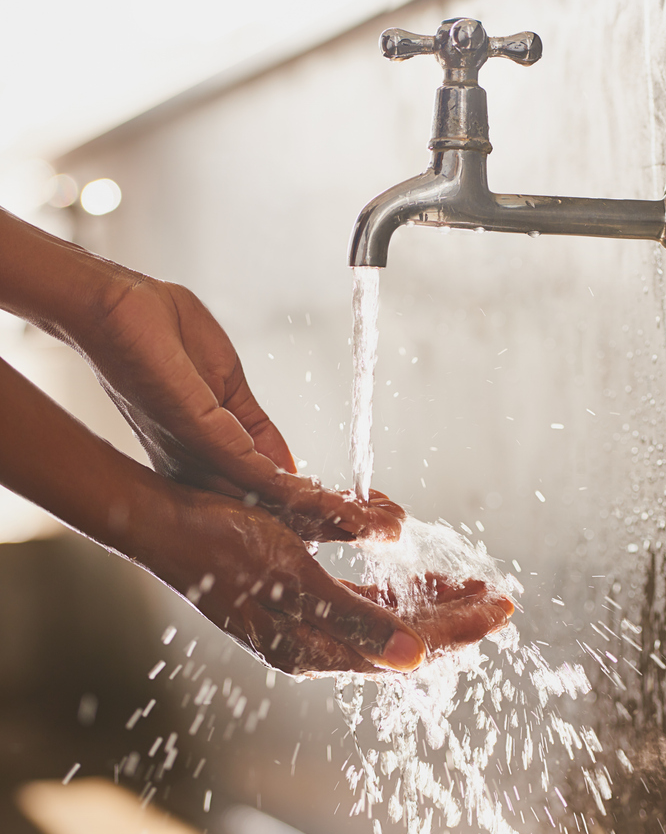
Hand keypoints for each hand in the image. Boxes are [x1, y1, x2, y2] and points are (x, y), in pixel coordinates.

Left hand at [78, 273, 402, 542]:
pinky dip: (296, 491)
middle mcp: (198, 466)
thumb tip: (290, 466)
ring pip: (269, 499)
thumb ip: (256, 427)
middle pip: (274, 510)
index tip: (361, 515)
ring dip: (324, 513)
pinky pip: (255, 473)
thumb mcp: (225, 384)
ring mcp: (196, 455)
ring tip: (368, 523)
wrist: (114, 305)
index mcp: (205, 453)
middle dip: (331, 522)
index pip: (269, 493)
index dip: (318, 507)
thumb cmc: (156, 330)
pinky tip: (327, 502)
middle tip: (383, 528)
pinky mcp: (199, 435)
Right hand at [146, 487, 512, 675]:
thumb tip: (416, 661)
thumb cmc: (223, 544)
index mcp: (316, 646)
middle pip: (405, 640)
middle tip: (500, 595)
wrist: (166, 525)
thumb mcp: (295, 578)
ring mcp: (305, 625)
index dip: (461, 628)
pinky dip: (395, 594)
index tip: (503, 608)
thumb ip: (357, 620)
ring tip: (468, 584)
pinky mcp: (296, 602)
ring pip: (387, 623)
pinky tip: (413, 580)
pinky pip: (362, 607)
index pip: (409, 648)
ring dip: (429, 603)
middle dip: (456, 617)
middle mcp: (315, 644)